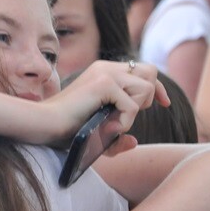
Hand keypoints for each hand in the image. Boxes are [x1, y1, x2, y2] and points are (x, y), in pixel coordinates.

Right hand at [42, 60, 169, 146]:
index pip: (145, 70)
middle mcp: (107, 67)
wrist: (45, 124)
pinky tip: (108, 127)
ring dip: (135, 111)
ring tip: (115, 123)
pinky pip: (133, 105)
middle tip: (129, 115)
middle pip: (151, 72)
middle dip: (149, 97)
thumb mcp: (98, 132)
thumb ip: (116, 137)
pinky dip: (126, 121)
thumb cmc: (65, 130)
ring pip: (146, 88)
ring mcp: (105, 73)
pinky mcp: (104, 83)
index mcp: (105, 71)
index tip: (164, 104)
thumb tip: (134, 142)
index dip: (158, 88)